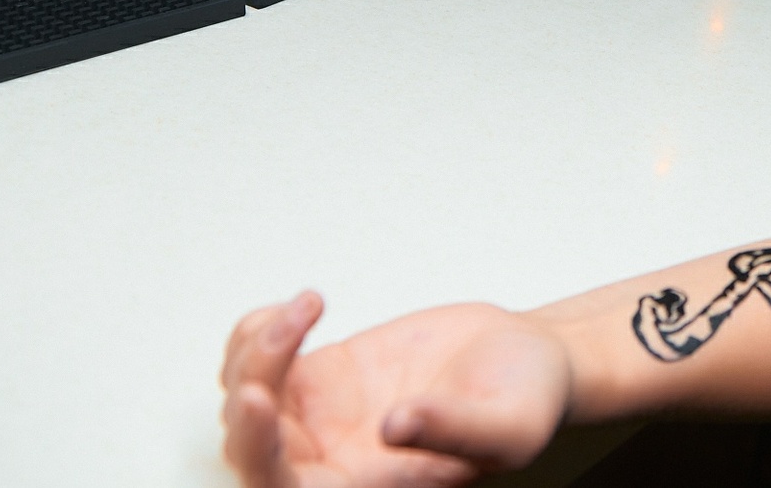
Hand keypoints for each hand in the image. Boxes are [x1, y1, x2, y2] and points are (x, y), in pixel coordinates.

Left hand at [220, 292, 571, 486]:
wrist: (525, 356)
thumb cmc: (525, 401)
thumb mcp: (507, 425)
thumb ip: (454, 431)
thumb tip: (395, 427)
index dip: (261, 453)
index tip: (261, 398)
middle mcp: (333, 463)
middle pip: (251, 447)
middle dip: (251, 391)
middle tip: (283, 335)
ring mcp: (319, 419)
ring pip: (245, 399)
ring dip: (259, 349)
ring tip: (308, 306)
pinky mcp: (320, 375)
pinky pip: (258, 362)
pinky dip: (259, 332)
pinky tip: (298, 310)